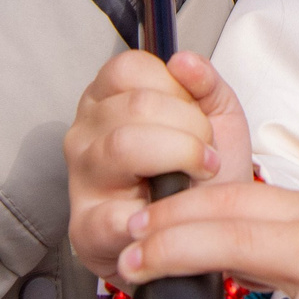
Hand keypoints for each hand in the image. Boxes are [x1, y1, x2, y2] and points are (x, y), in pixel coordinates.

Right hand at [65, 49, 253, 278]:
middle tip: (206, 152)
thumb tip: (184, 60)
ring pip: (125, 145)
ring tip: (198, 176)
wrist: (203, 237)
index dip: (177, 89)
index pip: (131, 68)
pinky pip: (114, 213)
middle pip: (136, 104)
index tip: (197, 115)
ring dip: (180, 159)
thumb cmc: (201, 175)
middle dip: (190, 127)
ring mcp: (82, 179)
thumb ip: (205, 83)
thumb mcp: (215, 118)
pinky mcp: (86, 228)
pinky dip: (155, 214)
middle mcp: (86, 133)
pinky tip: (172, 211)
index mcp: (109, 99)